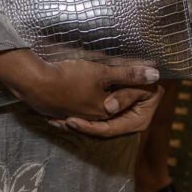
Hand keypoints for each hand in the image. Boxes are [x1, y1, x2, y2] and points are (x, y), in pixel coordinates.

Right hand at [0, 48, 159, 123]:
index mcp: (104, 113)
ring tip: (102, 87)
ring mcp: (72, 115)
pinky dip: (80, 102)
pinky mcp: (58, 110)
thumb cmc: (71, 78)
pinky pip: (74, 108)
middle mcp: (90, 118)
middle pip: (108, 109)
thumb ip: (129, 75)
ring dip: (97, 100)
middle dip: (118, 96)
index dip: (135, 91)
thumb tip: (156, 76)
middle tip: (126, 84)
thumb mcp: (103, 73)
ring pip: (90, 109)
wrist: (35, 84)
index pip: (126, 105)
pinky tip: (76, 92)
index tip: (140, 79)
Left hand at [54, 83, 164, 137]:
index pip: (107, 130)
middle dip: (77, 128)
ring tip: (54, 119)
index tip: (70, 120)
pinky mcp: (113, 114)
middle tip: (56, 121)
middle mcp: (126, 125)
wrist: (159, 74)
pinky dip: (80, 116)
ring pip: (94, 128)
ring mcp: (120, 120)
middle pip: (98, 133)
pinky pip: (95, 120)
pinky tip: (64, 112)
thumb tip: (108, 108)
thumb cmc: (150, 77)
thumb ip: (125, 95)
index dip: (88, 127)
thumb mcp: (140, 85)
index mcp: (136, 122)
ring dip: (75, 124)